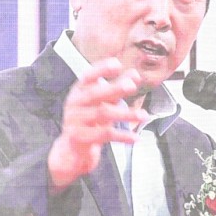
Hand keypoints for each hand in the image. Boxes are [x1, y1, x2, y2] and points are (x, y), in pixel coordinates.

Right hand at [47, 58, 147, 191]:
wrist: (71, 151)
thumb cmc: (89, 122)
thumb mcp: (102, 104)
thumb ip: (117, 89)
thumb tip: (135, 74)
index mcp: (79, 92)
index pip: (88, 77)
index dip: (101, 69)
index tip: (117, 64)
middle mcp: (74, 104)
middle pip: (95, 94)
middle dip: (114, 88)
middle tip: (132, 86)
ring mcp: (75, 121)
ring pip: (102, 114)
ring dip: (125, 114)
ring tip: (143, 115)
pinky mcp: (80, 138)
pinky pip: (104, 135)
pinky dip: (122, 136)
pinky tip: (135, 137)